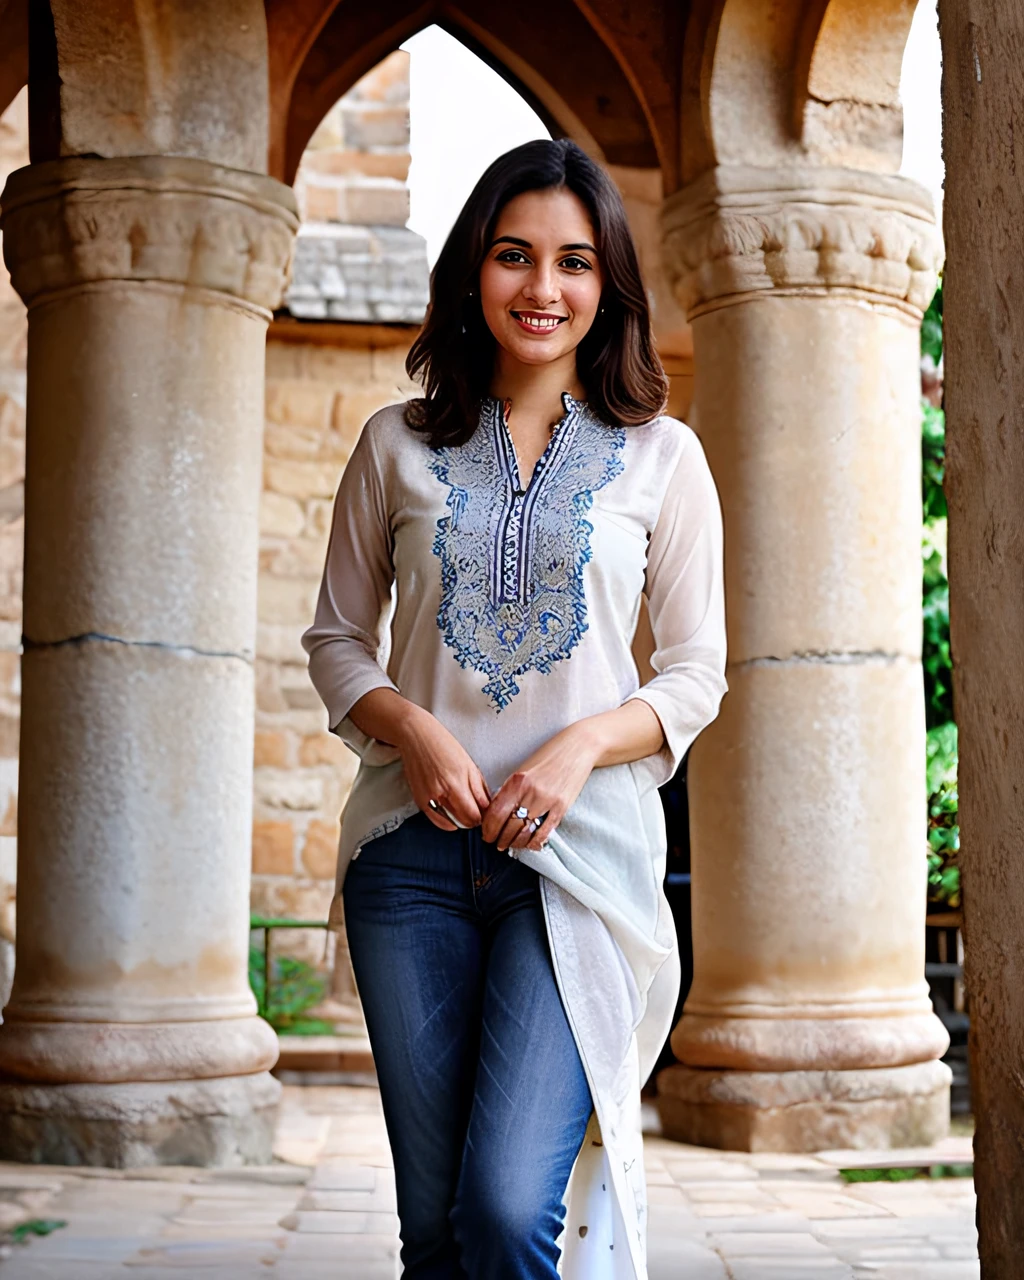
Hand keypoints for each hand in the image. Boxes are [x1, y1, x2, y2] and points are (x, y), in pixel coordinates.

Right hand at [393, 704, 490, 831]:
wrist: (415, 736)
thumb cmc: (442, 744)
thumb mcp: (468, 763)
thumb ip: (479, 788)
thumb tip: (487, 806)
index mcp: (457, 782)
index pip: (474, 815)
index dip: (482, 816)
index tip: (484, 812)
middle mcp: (441, 793)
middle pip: (463, 821)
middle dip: (472, 819)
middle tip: (476, 811)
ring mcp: (428, 798)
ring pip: (450, 823)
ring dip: (459, 820)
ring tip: (463, 809)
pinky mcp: (419, 800)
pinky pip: (435, 820)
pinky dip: (446, 821)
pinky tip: (451, 812)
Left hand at [482, 723, 600, 851]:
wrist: (578, 748)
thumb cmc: (549, 756)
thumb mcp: (524, 768)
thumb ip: (511, 789)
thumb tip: (496, 811)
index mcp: (517, 780)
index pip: (496, 812)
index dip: (488, 828)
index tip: (486, 833)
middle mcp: (531, 792)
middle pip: (509, 825)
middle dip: (499, 838)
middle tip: (496, 843)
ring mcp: (548, 801)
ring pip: (525, 832)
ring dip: (515, 843)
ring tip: (510, 845)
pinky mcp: (562, 807)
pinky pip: (545, 831)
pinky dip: (535, 841)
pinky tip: (530, 844)